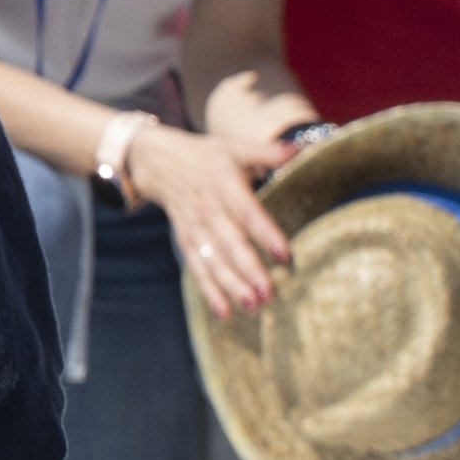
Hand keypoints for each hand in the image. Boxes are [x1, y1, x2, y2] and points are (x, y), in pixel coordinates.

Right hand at [118, 114, 297, 315]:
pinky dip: (209, 290)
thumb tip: (301, 149)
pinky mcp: (186, 240)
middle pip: (229, 242)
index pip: (246, 211)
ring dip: (231, 284)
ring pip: (213, 259)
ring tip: (252, 305)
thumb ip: (267, 152)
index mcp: (223, 184)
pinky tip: (224, 312)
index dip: (264, 232)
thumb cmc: (207, 156)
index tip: (284, 254)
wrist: (158, 160)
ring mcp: (194, 227)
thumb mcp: (234, 147)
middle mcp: (208, 209)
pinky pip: (197, 267)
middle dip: (248, 268)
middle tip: (268, 292)